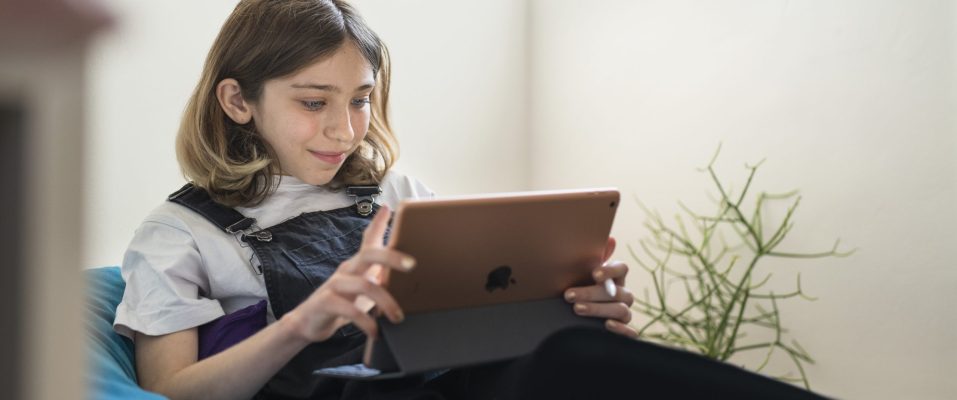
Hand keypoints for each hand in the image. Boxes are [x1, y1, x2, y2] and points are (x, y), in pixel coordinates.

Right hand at [280, 205, 413, 341]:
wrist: (309, 323)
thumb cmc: (343, 303)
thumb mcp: (363, 287)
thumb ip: (381, 276)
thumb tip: (407, 269)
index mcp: (357, 265)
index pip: (368, 240)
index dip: (378, 223)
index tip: (390, 209)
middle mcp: (346, 270)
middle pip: (369, 254)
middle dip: (391, 256)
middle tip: (412, 265)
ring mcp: (335, 285)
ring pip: (364, 286)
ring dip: (386, 302)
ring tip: (398, 318)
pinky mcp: (325, 303)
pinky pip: (350, 310)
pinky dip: (366, 322)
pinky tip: (376, 332)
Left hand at [564, 237, 637, 337]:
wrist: (575, 318)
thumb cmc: (581, 289)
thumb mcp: (582, 274)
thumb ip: (593, 258)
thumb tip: (610, 239)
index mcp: (616, 278)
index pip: (622, 269)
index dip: (610, 271)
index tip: (594, 274)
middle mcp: (623, 294)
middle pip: (616, 292)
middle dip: (591, 293)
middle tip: (569, 295)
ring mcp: (625, 313)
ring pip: (621, 310)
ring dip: (599, 309)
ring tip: (577, 309)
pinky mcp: (625, 331)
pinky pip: (631, 332)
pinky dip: (621, 329)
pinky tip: (606, 325)